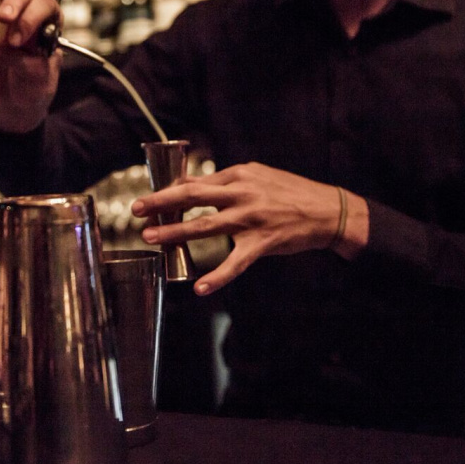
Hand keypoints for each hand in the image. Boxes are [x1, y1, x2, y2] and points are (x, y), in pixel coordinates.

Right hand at [0, 0, 63, 133]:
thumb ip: (13, 60)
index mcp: (50, 28)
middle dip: (15, 2)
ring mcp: (9, 17)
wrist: (16, 106)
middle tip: (2, 18)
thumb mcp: (33, 81)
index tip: (16, 39)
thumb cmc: (32, 92)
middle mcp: (32, 17)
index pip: (47, 8)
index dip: (32, 17)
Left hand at [130, 162, 369, 294]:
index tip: (149, 201)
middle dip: (160, 203)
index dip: (168, 192)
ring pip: (205, 226)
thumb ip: (225, 181)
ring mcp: (250, 219)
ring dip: (174, 233)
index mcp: (238, 175)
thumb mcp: (256, 175)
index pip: (195, 182)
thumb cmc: (289, 192)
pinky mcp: (262, 243)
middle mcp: (241, 194)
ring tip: (151, 239)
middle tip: (136, 210)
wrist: (328, 211)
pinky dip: (217, 277)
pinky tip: (200, 288)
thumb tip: (190, 184)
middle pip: (192, 197)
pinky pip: (235, 263)